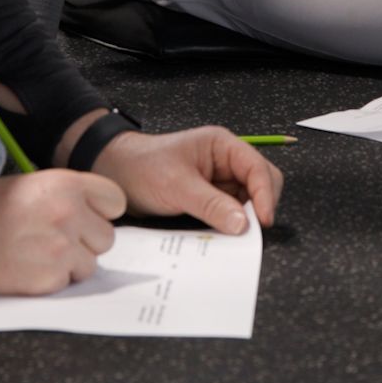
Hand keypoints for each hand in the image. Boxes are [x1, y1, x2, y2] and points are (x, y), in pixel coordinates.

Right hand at [0, 170, 125, 295]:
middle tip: (57, 242)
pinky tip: (28, 268)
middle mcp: (70, 214)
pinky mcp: (48, 278)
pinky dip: (51, 281)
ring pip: (90, 265)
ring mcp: (61, 247)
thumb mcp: (33, 185)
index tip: (88, 219)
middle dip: (86, 243)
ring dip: (70, 265)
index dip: (101, 213)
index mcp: (68, 185)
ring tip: (39, 256)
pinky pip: (66, 284)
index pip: (115, 202)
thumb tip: (90, 218)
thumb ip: (67, 197)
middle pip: (106, 238)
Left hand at [92, 127, 284, 235]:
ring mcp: (220, 181)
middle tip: (249, 231)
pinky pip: (231, 213)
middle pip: (261, 183)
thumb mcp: (177, 185)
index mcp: (222, 146)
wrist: (116, 175)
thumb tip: (242, 224)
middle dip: (259, 207)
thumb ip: (211, 204)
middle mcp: (226, 162)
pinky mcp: (212, 199)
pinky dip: (231, 226)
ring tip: (233, 236)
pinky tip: (222, 236)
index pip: (258, 168)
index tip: (263, 221)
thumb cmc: (143, 167)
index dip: (265, 194)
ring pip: (248, 202)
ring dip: (244, 219)